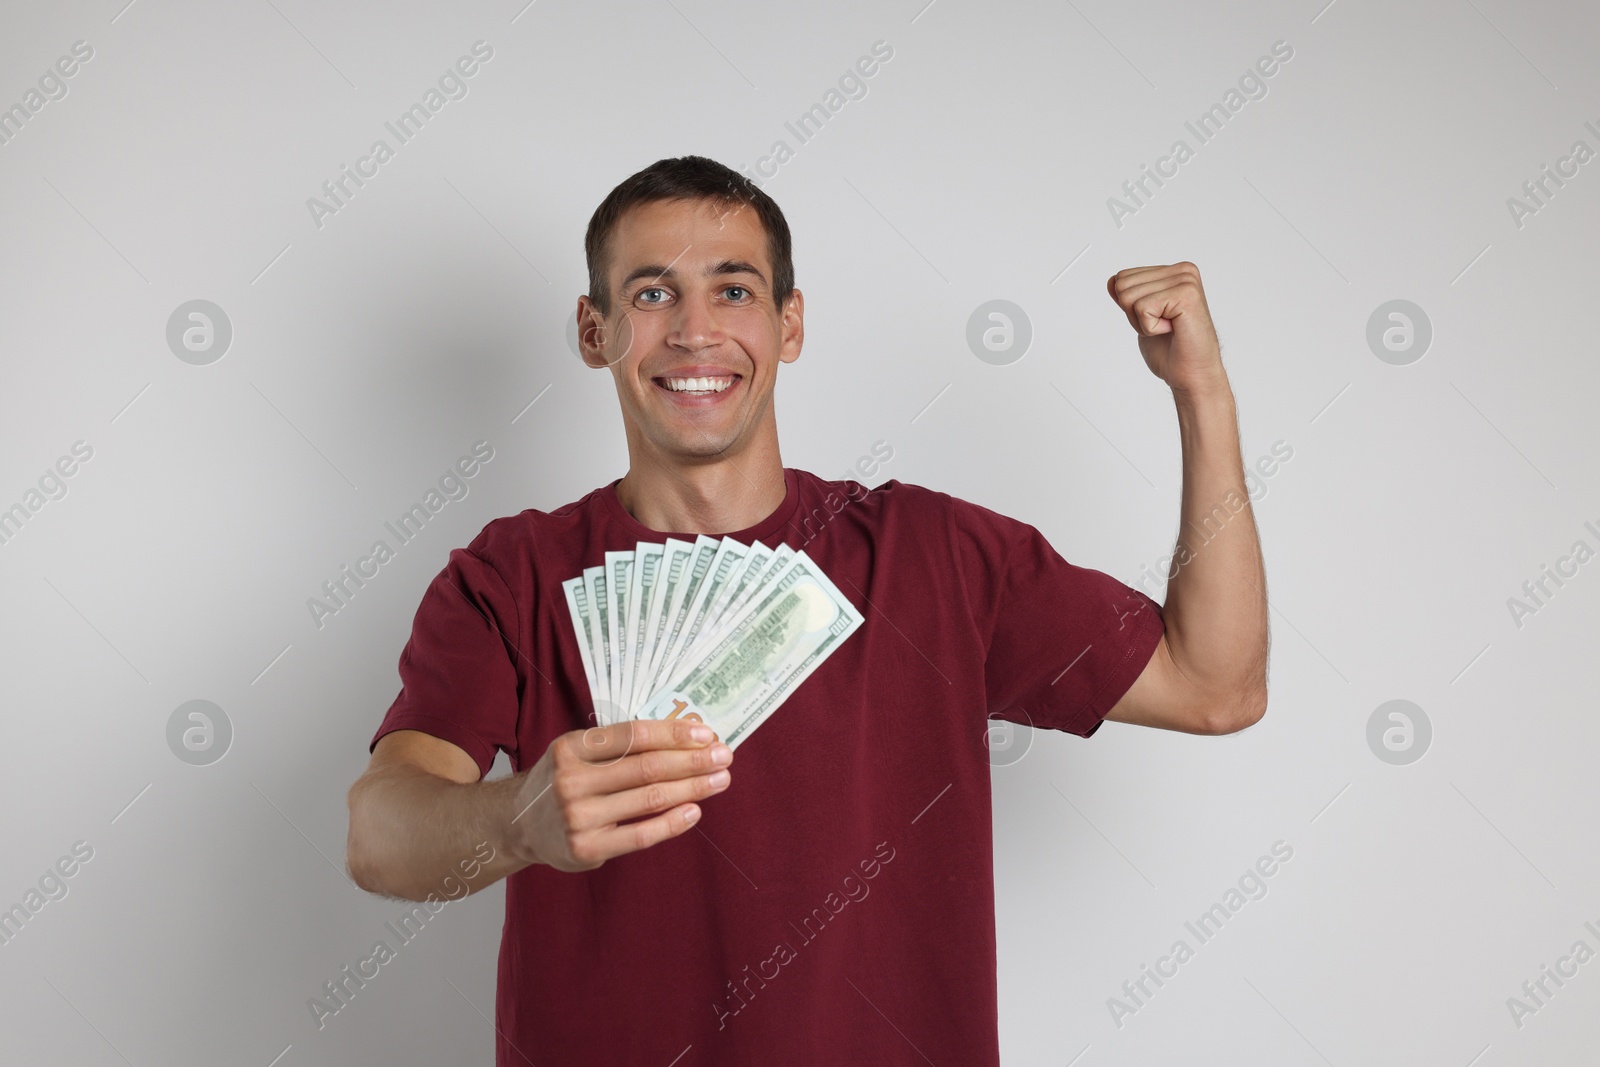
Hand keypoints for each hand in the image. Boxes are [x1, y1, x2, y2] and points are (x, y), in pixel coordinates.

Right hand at [508, 719, 732, 872]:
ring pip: (648, 799)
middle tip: (725, 756)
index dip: (674, 733)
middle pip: (647, 767)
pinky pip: (640, 835)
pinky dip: (672, 823)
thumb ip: (621, 746)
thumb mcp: (579, 752)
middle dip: (692, 760)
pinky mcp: (586, 848)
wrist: (520, 825)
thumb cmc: (564, 780)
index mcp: (571, 747)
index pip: (634, 735)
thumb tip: (687, 736)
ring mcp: (578, 816)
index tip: (707, 734)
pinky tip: (694, 811)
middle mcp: (571, 780)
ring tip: (719, 780)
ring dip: (692, 788)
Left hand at [1107, 262, 1226, 397]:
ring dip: (1142, 322)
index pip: (1123, 277)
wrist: (1192, 375)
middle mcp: (1182, 271)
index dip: (1130, 308)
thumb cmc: (1171, 351)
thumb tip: (1112, 280)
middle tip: (1162, 327)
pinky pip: (1142, 308)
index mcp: (1173, 272)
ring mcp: (1186, 280)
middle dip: (1133, 314)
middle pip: (1123, 284)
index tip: (1157, 320)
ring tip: (1168, 329)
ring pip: (1129, 296)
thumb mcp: (1141, 318)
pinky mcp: (1186, 294)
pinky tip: (1172, 330)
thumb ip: (1131, 297)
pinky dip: (1150, 328)